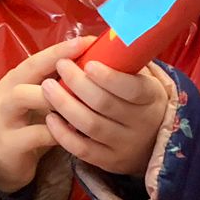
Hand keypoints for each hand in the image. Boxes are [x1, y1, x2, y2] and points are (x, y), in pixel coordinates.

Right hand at [0, 37, 92, 193]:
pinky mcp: (10, 143)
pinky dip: (57, 132)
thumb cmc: (26, 123)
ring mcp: (6, 117)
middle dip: (55, 64)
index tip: (87, 41)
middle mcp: (8, 92)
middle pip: (27, 70)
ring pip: (24, 97)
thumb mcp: (38, 100)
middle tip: (84, 64)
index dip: (62, 49)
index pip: (39, 58)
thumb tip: (93, 65)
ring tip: (79, 97)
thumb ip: (57, 84)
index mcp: (17, 78)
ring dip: (52, 95)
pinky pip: (34, 134)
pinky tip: (76, 131)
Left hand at [40, 57, 170, 177]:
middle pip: (105, 104)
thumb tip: (103, 38)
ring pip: (90, 125)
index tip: (88, 63)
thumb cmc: (139, 100)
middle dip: (78, 83)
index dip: (109, 77)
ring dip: (65, 104)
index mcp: (151, 98)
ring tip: (47, 86)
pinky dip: (63, 134)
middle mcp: (141, 123)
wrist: (153, 142)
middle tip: (61, 66)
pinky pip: (82, 149)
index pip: (132, 88)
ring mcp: (124, 145)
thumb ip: (126, 62)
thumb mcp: (143, 79)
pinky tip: (50, 117)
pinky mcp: (109, 161)